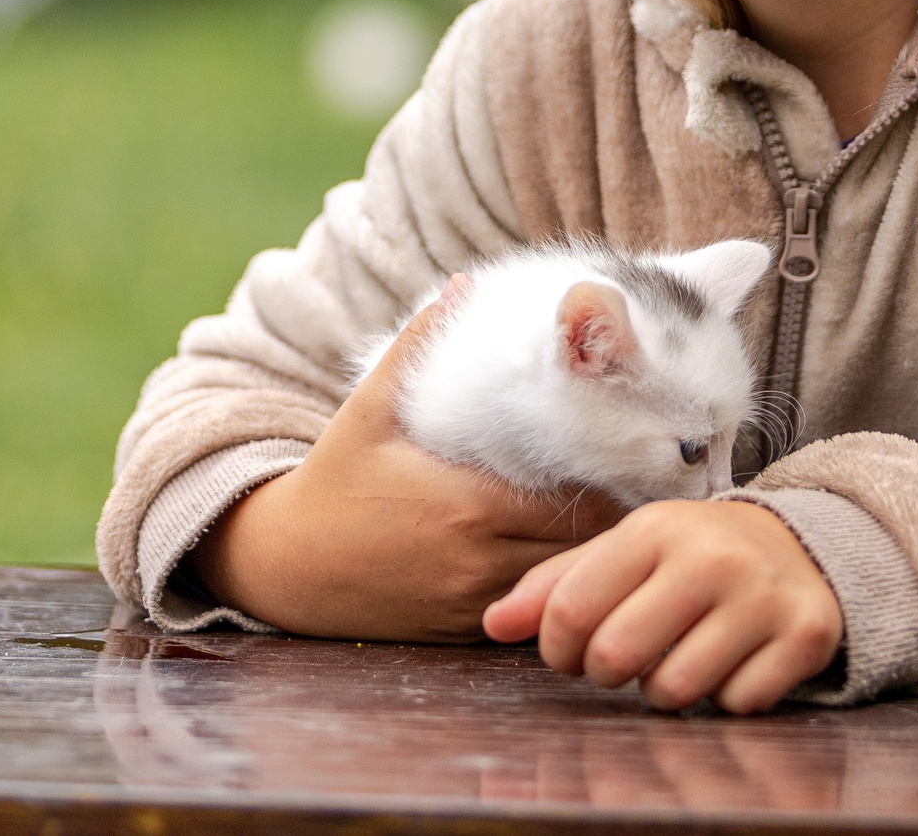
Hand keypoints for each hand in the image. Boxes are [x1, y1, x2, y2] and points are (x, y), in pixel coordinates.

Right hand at [188, 278, 625, 641]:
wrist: (286, 566)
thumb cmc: (334, 480)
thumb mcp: (370, 409)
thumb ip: (419, 347)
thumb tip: (463, 286)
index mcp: (469, 507)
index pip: (579, 501)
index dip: (609, 477)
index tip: (623, 448)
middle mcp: (481, 563)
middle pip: (586, 548)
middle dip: (612, 516)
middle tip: (631, 480)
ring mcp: (476, 604)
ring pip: (564, 583)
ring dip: (588, 555)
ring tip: (607, 516)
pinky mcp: (466, 631)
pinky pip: (532, 609)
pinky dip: (550, 583)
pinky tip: (561, 557)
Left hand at [482, 499, 842, 713]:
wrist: (797, 545)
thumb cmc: (689, 555)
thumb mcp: (624, 552)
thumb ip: (555, 585)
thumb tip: (493, 624)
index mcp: (655, 529)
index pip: (572, 609)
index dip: (558, 648)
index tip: (571, 650)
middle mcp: (711, 557)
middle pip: (617, 656)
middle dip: (606, 673)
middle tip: (621, 660)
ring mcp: (762, 597)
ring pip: (675, 691)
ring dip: (663, 692)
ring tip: (675, 659)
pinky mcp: (805, 634)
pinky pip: (738, 703)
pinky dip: (725, 697)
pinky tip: (730, 663)